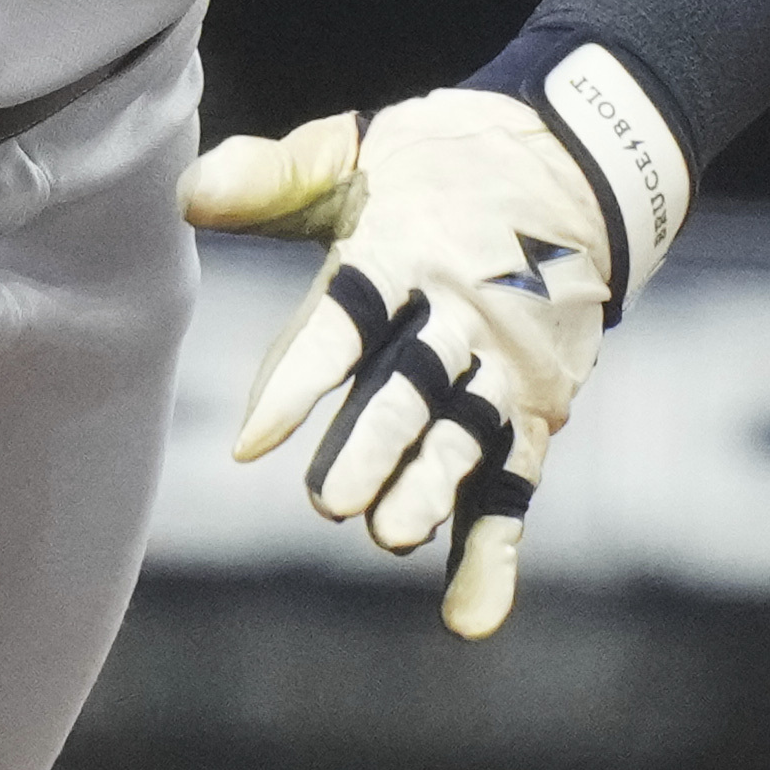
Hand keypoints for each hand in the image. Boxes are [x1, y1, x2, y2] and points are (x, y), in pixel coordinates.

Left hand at [184, 88, 633, 639]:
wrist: (582, 161)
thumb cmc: (441, 165)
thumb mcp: (360, 152)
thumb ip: (273, 177)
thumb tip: (187, 193)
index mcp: (408, 247)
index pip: (350, 318)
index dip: (302, 375)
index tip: (252, 439)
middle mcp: (464, 312)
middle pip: (413, 388)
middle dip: (374, 445)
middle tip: (331, 500)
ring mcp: (507, 366)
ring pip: (464, 439)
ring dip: (431, 491)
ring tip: (390, 533)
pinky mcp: (537, 409)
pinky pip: (514, 485)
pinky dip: (493, 554)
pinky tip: (470, 617)